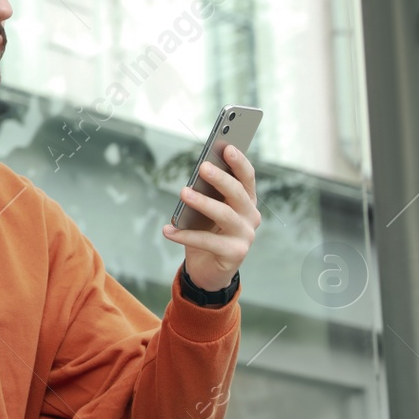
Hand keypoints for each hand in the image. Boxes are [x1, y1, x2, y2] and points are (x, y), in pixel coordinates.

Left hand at [162, 143, 258, 290]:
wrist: (210, 271)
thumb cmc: (208, 233)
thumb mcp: (207, 212)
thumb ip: (207, 195)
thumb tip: (195, 175)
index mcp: (246, 202)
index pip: (247, 178)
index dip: (239, 163)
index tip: (227, 148)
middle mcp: (251, 217)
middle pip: (237, 193)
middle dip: (221, 178)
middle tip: (203, 166)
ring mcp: (245, 236)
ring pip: (224, 214)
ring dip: (202, 202)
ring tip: (183, 192)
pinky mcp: (235, 254)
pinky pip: (207, 241)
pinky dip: (184, 235)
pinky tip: (167, 229)